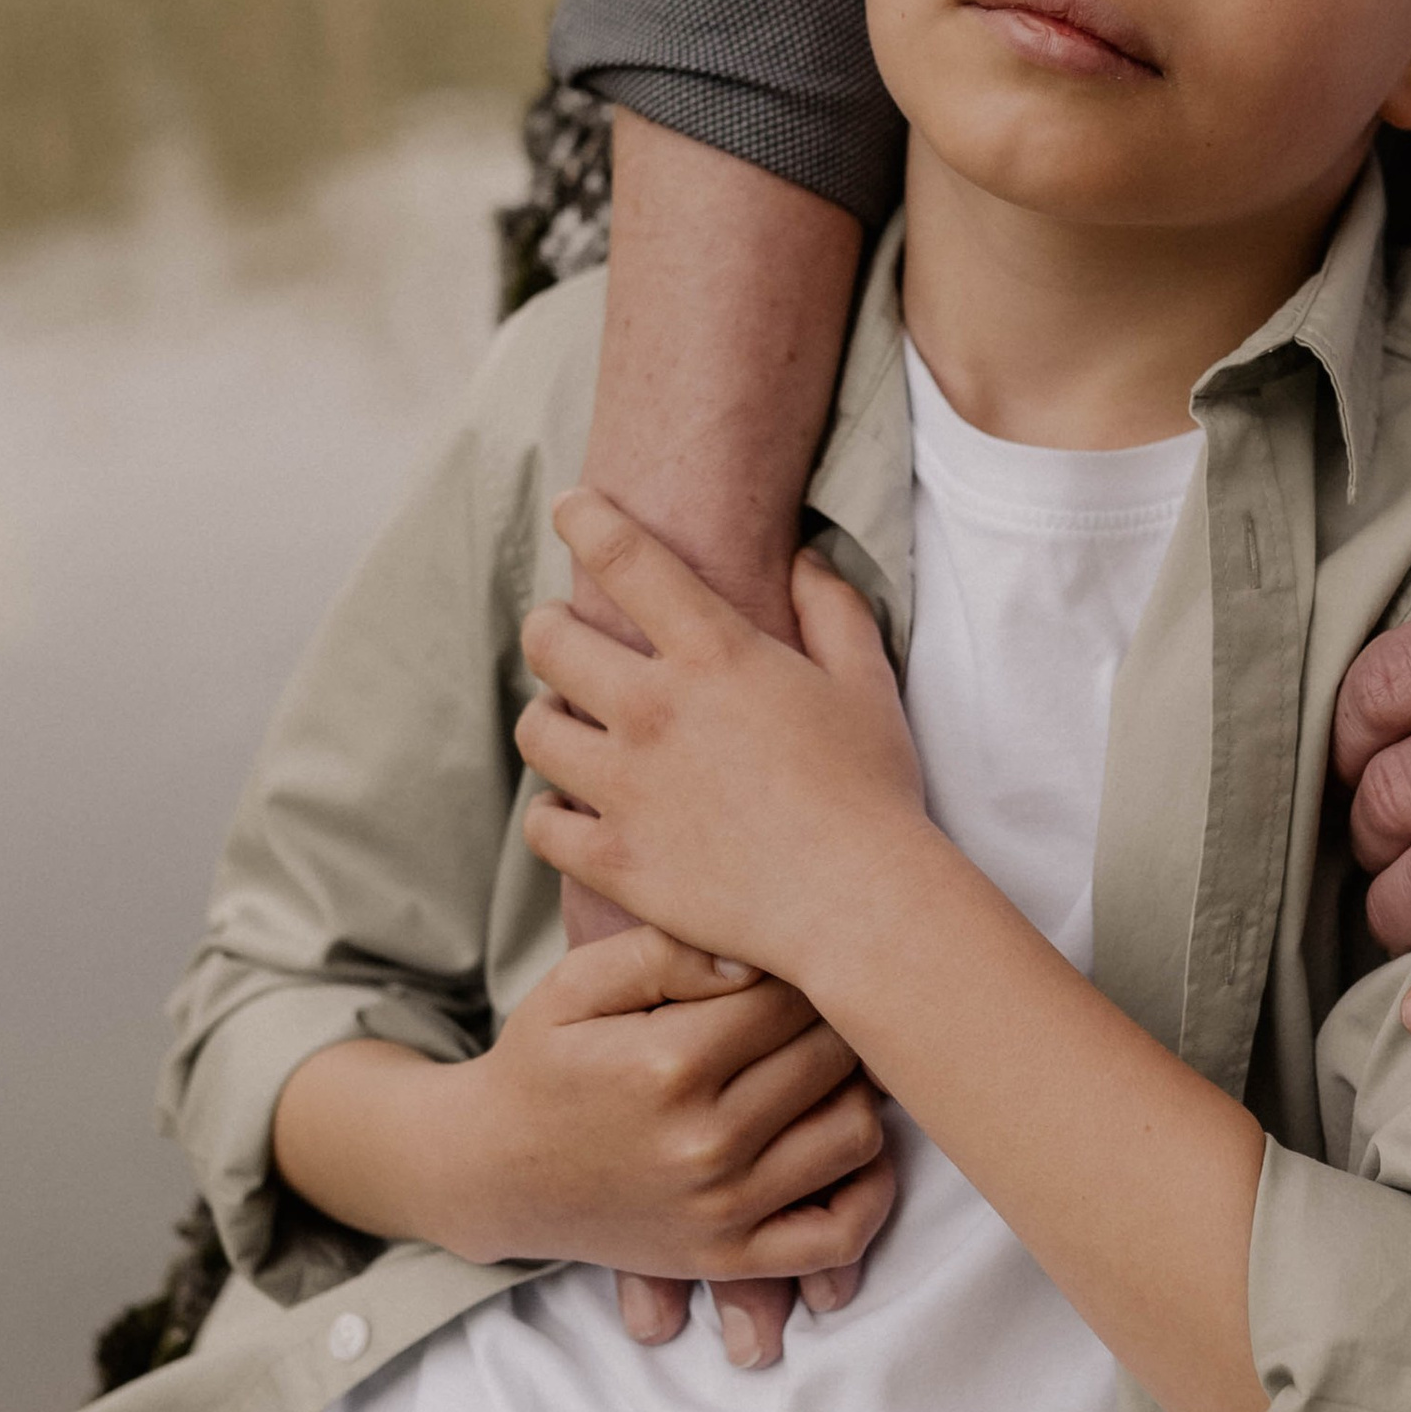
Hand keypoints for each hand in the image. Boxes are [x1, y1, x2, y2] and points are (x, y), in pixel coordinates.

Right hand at [429, 924, 895, 1346]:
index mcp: (668, 1063)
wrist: (492, 1173)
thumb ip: (666, 951)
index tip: (790, 956)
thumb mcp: (576, 984)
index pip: (791, 995)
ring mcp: (722, 1208)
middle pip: (832, 1057)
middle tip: (818, 1004)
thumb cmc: (542, 1064)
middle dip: (835, 1019)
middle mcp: (704, 1141)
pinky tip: (849, 1148)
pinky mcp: (730, 1257)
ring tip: (824, 1065)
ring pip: (854, 1132)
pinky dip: (869, 1194)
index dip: (801, 963)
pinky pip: (840, 1235)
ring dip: (856, 1091)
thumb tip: (755, 956)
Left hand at [518, 498, 930, 993]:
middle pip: (549, 639)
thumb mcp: (865, 680)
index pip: (626, 557)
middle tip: (566, 639)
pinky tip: (573, 812)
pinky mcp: (616, 861)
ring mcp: (627, 788)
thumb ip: (832, 606)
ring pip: (536, 730)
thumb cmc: (874, 788)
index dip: (587, 518)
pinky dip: (550, 816)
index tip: (572, 509)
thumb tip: (803, 556)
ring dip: (548, 720)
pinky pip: (541, 827)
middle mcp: (655, 710)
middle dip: (550, 628)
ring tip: (569, 727)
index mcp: (715, 654)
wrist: (863, 902)